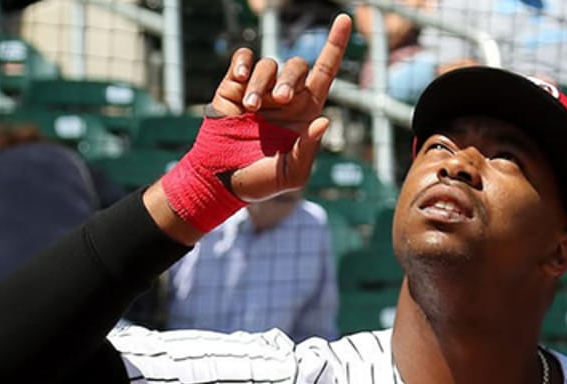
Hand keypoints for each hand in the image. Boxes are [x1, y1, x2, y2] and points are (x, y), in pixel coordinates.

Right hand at [209, 14, 351, 200]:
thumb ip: (308, 150)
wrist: (221, 181)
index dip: (335, 45)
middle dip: (291, 79)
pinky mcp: (232, 86)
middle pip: (297, 66)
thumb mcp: (292, 174)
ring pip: (268, 64)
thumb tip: (325, 121)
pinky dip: (243, 63)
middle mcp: (284, 97)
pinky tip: (238, 80)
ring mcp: (259, 89)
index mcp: (305, 112)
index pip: (325, 72)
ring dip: (262, 83)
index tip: (345, 20)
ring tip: (251, 108)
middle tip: (281, 101)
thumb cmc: (260, 181)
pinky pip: (243, 59)